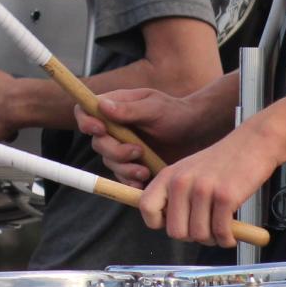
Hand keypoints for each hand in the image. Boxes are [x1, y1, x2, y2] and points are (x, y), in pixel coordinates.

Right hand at [74, 87, 227, 187]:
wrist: (199, 134)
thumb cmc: (177, 114)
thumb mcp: (154, 107)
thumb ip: (129, 109)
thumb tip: (102, 106)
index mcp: (115, 108)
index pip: (86, 112)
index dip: (86, 121)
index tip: (99, 129)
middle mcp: (115, 129)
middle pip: (97, 142)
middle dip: (114, 150)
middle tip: (136, 151)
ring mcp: (123, 148)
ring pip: (109, 162)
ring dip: (124, 167)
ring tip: (145, 168)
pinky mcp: (133, 166)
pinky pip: (122, 177)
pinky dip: (130, 180)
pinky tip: (144, 179)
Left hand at [138, 123, 283, 247]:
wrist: (253, 143)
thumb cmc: (222, 162)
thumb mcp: (188, 170)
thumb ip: (174, 194)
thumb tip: (164, 223)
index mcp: (168, 176)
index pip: (146, 207)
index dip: (157, 223)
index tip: (175, 223)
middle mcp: (182, 182)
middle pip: (175, 232)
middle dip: (192, 237)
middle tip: (205, 230)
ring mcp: (203, 189)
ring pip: (200, 235)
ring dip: (212, 239)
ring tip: (220, 229)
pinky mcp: (225, 197)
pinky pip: (221, 233)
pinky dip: (227, 239)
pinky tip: (231, 234)